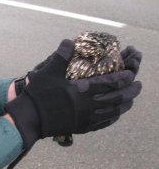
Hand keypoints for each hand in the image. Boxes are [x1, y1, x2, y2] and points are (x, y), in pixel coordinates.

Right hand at [5, 40, 141, 168]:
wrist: (30, 118)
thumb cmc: (39, 94)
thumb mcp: (49, 72)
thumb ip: (61, 56)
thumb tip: (68, 41)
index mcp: (84, 90)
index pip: (112, 83)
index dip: (124, 77)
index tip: (131, 73)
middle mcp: (89, 106)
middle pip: (118, 99)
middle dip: (131, 91)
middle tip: (138, 85)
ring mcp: (86, 119)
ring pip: (113, 113)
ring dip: (125, 106)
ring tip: (130, 100)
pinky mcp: (81, 127)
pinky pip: (103, 123)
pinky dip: (112, 118)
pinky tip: (114, 115)